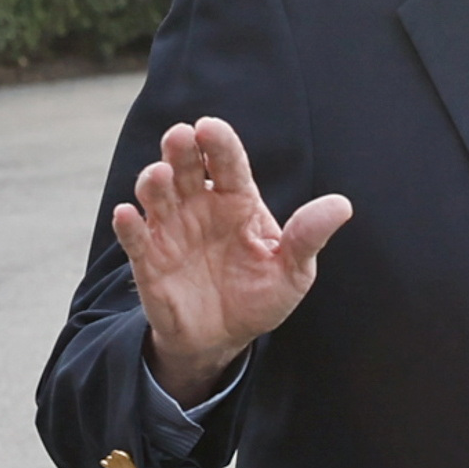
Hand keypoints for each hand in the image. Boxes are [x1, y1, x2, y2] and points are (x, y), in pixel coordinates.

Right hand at [107, 117, 354, 400]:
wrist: (223, 339)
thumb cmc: (259, 296)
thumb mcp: (292, 272)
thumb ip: (308, 237)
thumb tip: (342, 205)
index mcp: (236, 201)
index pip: (227, 163)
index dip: (218, 144)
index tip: (210, 128)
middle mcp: (199, 206)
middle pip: (186, 167)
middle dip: (181, 150)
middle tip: (181, 137)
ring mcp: (170, 230)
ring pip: (156, 195)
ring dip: (153, 182)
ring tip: (158, 175)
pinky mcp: (148, 260)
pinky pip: (135, 238)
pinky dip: (128, 225)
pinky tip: (126, 214)